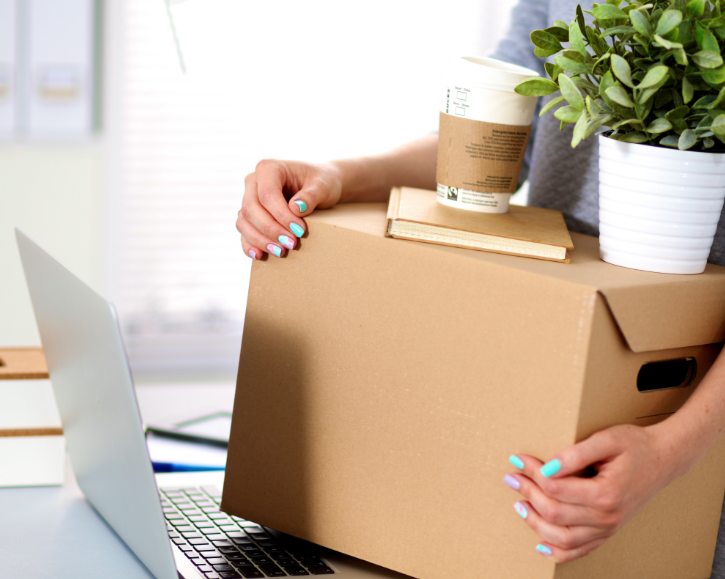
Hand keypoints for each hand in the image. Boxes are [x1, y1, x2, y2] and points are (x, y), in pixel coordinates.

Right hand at [236, 159, 343, 258]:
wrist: (319, 187)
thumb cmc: (321, 182)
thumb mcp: (323, 186)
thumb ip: (311, 195)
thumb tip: (296, 208)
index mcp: (268, 168)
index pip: (267, 195)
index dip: (281, 216)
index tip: (300, 230)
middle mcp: (253, 182)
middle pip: (251, 209)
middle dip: (271, 230)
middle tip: (292, 244)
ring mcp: (249, 199)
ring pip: (244, 222)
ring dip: (261, 240)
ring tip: (281, 252)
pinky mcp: (250, 215)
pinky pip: (244, 231)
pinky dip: (249, 244)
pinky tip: (259, 255)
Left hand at [504, 423, 684, 561]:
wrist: (662, 460)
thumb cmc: (635, 446)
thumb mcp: (607, 439)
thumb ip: (576, 454)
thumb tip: (547, 467)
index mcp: (606, 494)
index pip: (555, 488)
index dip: (532, 473)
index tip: (518, 459)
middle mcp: (607, 517)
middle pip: (553, 513)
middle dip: (527, 494)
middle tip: (511, 477)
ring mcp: (607, 529)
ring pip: (561, 539)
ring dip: (534, 523)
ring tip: (519, 504)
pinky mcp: (606, 533)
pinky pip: (577, 551)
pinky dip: (555, 551)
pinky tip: (538, 542)